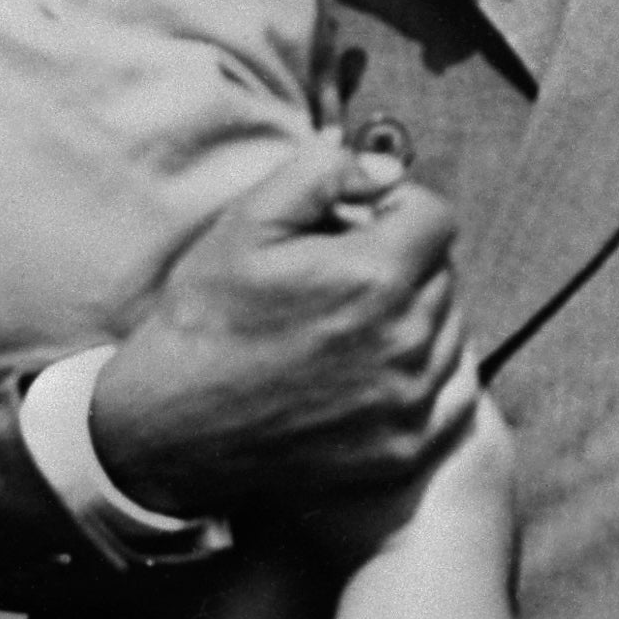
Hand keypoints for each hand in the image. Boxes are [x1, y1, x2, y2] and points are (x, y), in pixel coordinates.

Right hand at [88, 132, 473, 522]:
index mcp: (374, 277)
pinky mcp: (404, 450)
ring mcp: (408, 402)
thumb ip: (323, 174)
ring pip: (451, 331)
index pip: (436, 218)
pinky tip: (377, 370)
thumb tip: (387, 168)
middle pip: (444, 273)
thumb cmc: (204, 318)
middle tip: (343, 277)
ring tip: (351, 326)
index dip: (397, 210)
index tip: (359, 226)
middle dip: (404, 262)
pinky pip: (453, 394)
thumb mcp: (246, 223)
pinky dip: (428, 375)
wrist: (165, 430)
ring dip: (417, 318)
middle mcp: (405, 341)